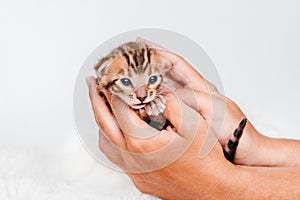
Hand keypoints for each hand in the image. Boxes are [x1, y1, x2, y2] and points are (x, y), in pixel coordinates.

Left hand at [86, 76, 236, 198]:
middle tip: (93, 84)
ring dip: (101, 119)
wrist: (212, 189)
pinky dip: (111, 137)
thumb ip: (172, 103)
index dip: (112, 89)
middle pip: (104, 122)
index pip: (118, 108)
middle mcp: (132, 157)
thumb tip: (158, 93)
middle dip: (96, 99)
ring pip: (105, 141)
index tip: (109, 77)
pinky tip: (118, 130)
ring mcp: (133, 169)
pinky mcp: (137, 177)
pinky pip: (115, 155)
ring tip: (102, 104)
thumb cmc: (205, 160)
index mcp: (142, 141)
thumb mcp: (194, 123)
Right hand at [136, 37, 261, 164]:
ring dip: (148, 83)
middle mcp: (192, 93)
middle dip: (150, 64)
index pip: (176, 63)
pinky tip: (142, 103)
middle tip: (131, 60)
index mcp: (200, 86)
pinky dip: (151, 102)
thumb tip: (167, 95)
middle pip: (167, 73)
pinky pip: (163, 106)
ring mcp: (187, 106)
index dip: (159, 52)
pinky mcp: (183, 119)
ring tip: (131, 79)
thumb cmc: (232, 130)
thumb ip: (191, 99)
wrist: (241, 150)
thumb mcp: (213, 109)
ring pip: (163, 89)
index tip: (143, 44)